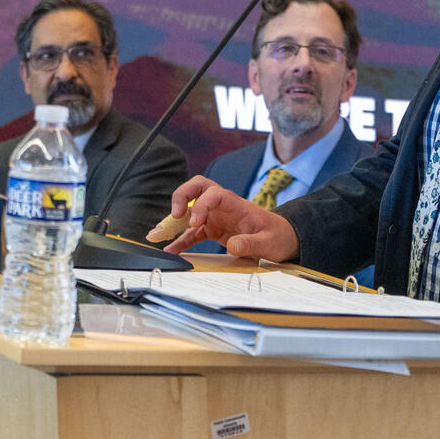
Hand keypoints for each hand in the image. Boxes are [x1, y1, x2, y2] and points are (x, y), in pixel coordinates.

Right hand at [162, 177, 298, 260]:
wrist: (281, 239)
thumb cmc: (277, 236)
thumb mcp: (268, 242)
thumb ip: (251, 243)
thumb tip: (233, 245)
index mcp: (235, 203)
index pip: (212, 192)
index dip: (200, 205)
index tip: (196, 223)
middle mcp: (222, 206)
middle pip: (196, 189)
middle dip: (181, 197)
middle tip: (174, 214)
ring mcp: (215, 216)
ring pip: (189, 210)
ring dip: (173, 220)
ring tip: (158, 234)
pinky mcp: (212, 229)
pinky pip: (191, 233)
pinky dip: (180, 240)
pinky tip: (171, 250)